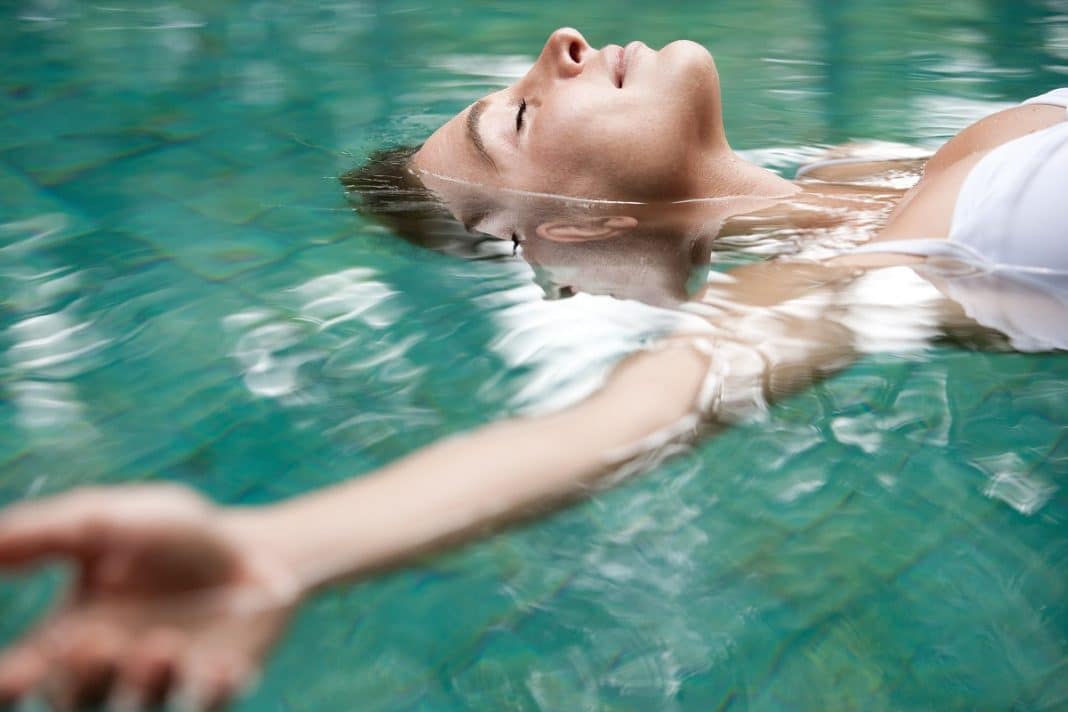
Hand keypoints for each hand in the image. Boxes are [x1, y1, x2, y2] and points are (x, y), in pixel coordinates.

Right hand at [0, 484, 299, 709]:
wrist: (253, 546)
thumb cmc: (170, 536)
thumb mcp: (107, 522)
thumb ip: (48, 534)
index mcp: (69, 638)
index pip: (23, 677)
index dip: (10, 685)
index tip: (15, 672)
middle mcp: (112, 670)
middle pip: (76, 701)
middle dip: (80, 681)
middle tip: (93, 643)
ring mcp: (167, 681)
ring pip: (142, 704)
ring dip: (146, 681)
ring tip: (161, 643)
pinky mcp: (219, 682)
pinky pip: (210, 700)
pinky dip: (212, 688)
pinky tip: (219, 666)